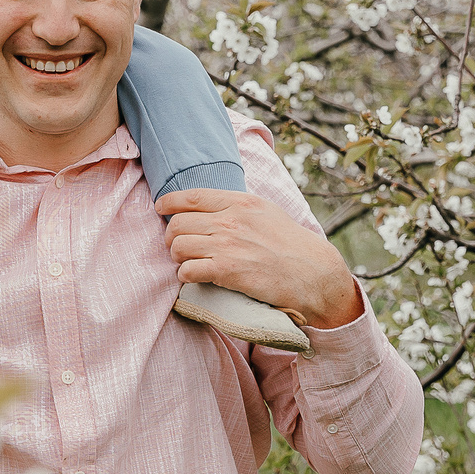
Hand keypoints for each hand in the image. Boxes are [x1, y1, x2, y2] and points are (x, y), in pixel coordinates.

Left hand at [156, 189, 362, 330]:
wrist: (313, 273)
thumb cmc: (292, 245)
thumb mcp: (267, 212)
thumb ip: (239, 207)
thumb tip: (212, 206)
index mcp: (241, 202)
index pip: (191, 196)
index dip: (169, 202)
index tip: (161, 208)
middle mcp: (232, 220)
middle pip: (178, 223)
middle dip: (171, 236)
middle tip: (177, 246)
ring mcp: (228, 245)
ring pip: (178, 246)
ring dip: (177, 257)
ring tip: (186, 262)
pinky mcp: (227, 271)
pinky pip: (187, 270)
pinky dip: (185, 275)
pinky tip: (194, 277)